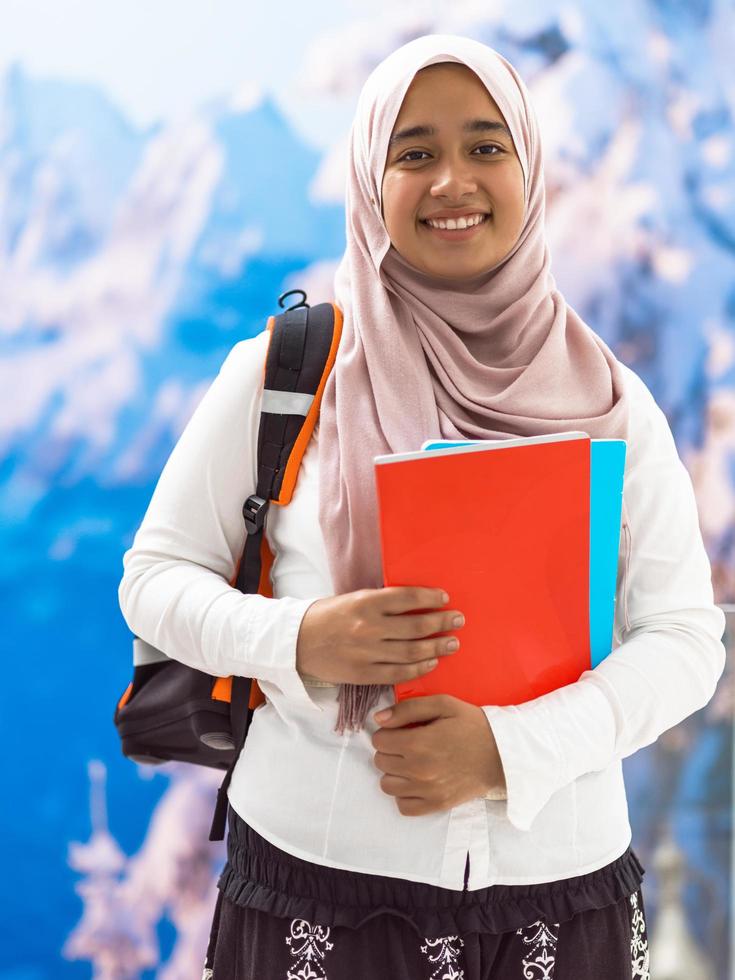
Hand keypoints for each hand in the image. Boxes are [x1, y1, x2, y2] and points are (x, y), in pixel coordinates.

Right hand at [295, 586, 464, 685]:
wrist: (297, 642)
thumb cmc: (327, 616)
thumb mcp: (352, 599)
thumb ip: (381, 603)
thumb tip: (415, 604)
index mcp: (366, 602)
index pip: (408, 598)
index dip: (431, 598)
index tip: (445, 599)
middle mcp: (369, 627)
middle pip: (416, 626)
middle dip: (442, 623)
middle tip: (458, 621)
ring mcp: (367, 653)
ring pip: (412, 652)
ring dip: (437, 647)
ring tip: (452, 643)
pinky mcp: (363, 674)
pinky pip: (399, 673)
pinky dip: (419, 668)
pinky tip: (431, 662)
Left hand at [371, 694, 505, 815]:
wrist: (502, 753)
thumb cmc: (472, 725)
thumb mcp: (443, 704)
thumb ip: (408, 708)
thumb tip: (378, 718)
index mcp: (419, 743)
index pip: (379, 741)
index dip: (387, 732)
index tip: (401, 731)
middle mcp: (419, 770)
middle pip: (380, 762)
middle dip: (390, 750)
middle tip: (407, 744)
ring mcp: (428, 790)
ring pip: (387, 785)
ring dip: (394, 772)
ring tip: (410, 763)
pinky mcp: (437, 805)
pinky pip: (403, 806)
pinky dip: (404, 794)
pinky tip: (415, 782)